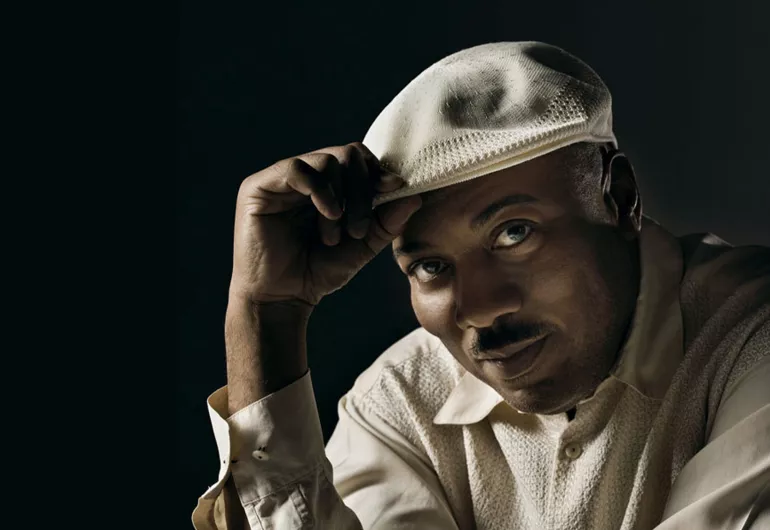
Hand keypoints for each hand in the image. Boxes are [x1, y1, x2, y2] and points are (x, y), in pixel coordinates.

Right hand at [229, 142, 421, 307]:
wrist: (282, 298)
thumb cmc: (318, 272)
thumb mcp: (362, 246)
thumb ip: (386, 221)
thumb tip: (414, 195)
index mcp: (327, 185)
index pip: (357, 159)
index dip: (378, 170)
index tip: (395, 188)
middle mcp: (304, 177)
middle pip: (346, 154)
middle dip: (362, 190)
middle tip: (359, 229)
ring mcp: (281, 179)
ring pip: (326, 160)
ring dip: (342, 199)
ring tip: (337, 235)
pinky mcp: (259, 187)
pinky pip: (297, 170)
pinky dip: (320, 191)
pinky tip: (329, 215)